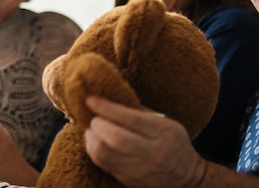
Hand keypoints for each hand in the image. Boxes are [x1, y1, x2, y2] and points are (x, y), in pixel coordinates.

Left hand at [84, 96, 206, 187]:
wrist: (186, 178)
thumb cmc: (172, 143)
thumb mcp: (165, 123)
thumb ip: (140, 112)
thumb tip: (110, 98)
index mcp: (162, 133)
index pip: (131, 119)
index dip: (107, 108)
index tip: (91, 99)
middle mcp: (151, 153)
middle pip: (115, 138)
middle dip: (97, 124)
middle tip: (93, 117)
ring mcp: (138, 169)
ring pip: (103, 152)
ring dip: (91, 137)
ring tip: (93, 128)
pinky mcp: (127, 179)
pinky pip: (102, 163)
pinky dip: (93, 148)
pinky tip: (96, 140)